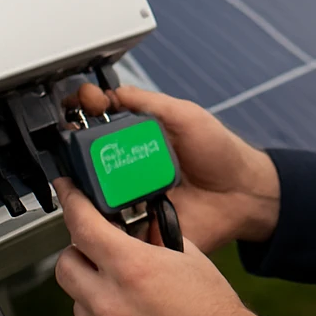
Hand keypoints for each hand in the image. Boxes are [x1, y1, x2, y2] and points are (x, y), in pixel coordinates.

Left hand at [54, 176, 256, 315]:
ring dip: (94, 294)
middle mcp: (110, 304)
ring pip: (78, 303)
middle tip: (100, 254)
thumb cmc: (214, 312)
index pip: (82, 225)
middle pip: (65, 265)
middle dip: (80, 254)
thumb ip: (152, 239)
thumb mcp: (188, 258)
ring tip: (129, 299)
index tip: (67, 192)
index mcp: (133, 268)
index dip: (71, 202)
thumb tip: (132, 227)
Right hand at [74, 83, 280, 250]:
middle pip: (87, 153)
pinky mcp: (135, 222)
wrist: (241, 195)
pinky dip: (100, 214)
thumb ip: (149, 103)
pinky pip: (109, 221)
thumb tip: (112, 92)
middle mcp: (128, 163)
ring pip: (90, 189)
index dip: (85, 107)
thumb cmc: (220, 153)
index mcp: (138, 133)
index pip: (99, 117)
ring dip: (83, 180)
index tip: (82, 103)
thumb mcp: (185, 116)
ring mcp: (129, 194)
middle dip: (75, 144)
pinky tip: (100, 202)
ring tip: (86, 170)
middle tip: (76, 138)